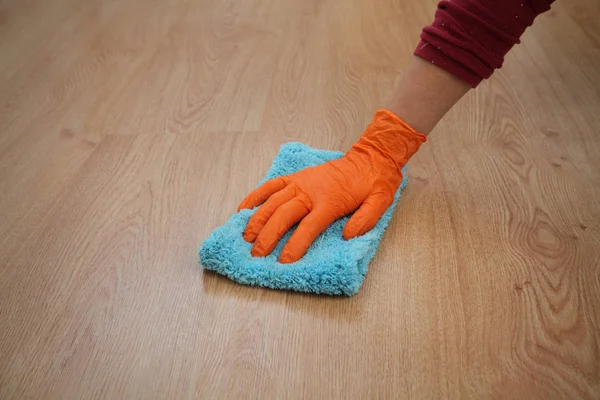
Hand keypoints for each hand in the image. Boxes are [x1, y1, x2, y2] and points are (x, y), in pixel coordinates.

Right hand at [238, 110, 425, 262]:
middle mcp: (310, 192)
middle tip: (257, 255)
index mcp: (330, 202)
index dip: (294, 246)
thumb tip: (348, 236)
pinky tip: (243, 209)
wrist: (370, 157)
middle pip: (283, 216)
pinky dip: (255, 196)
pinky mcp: (295, 177)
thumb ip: (365, 220)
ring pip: (272, 201)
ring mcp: (300, 183)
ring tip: (246, 237)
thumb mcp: (380, 202)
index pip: (307, 228)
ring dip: (257, 219)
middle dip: (268, 237)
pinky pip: (271, 185)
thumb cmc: (375, 183)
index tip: (283, 262)